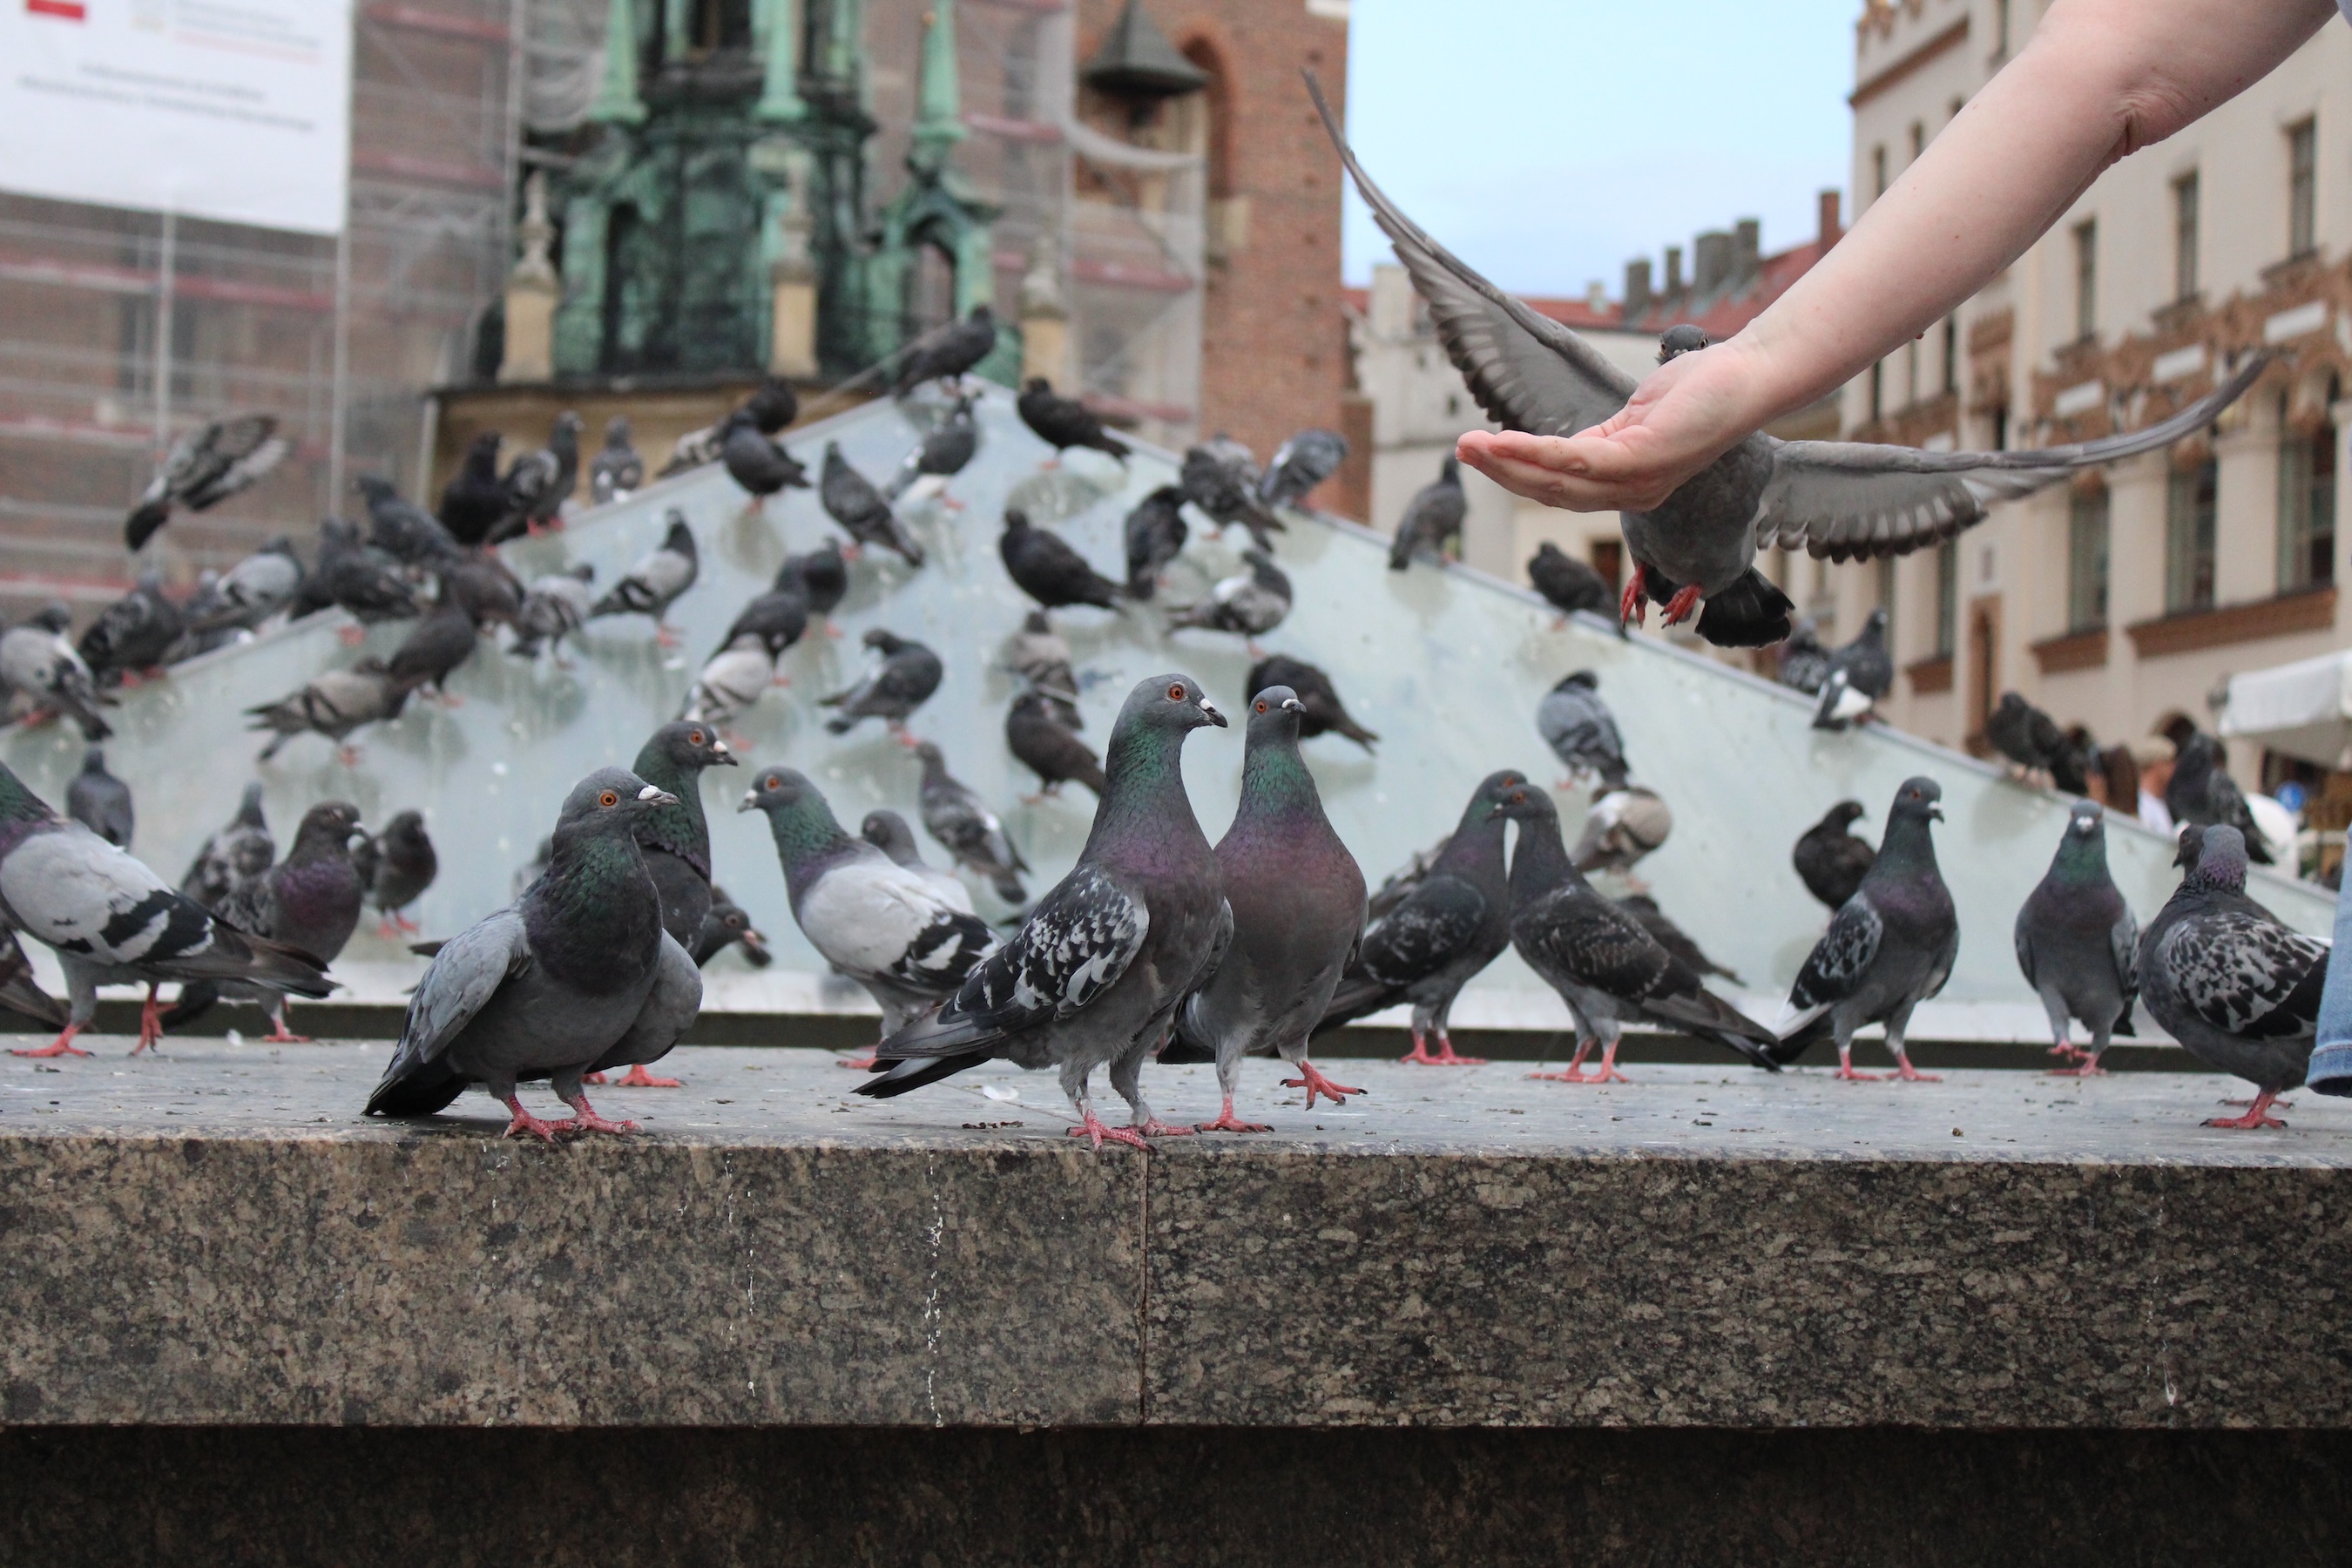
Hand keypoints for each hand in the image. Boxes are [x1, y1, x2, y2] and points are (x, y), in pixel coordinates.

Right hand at [1454, 337, 1776, 513]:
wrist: (1750, 376)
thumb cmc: (1703, 388)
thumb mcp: (1639, 416)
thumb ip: (1603, 435)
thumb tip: (1568, 444)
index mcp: (1628, 483)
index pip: (1561, 487)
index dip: (1517, 473)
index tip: (1480, 452)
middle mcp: (1632, 492)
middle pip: (1550, 492)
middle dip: (1500, 473)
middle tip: (1461, 450)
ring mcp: (1637, 482)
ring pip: (1554, 482)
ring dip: (1504, 465)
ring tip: (1466, 446)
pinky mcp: (1641, 462)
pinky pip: (1573, 461)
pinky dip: (1532, 453)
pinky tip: (1502, 441)